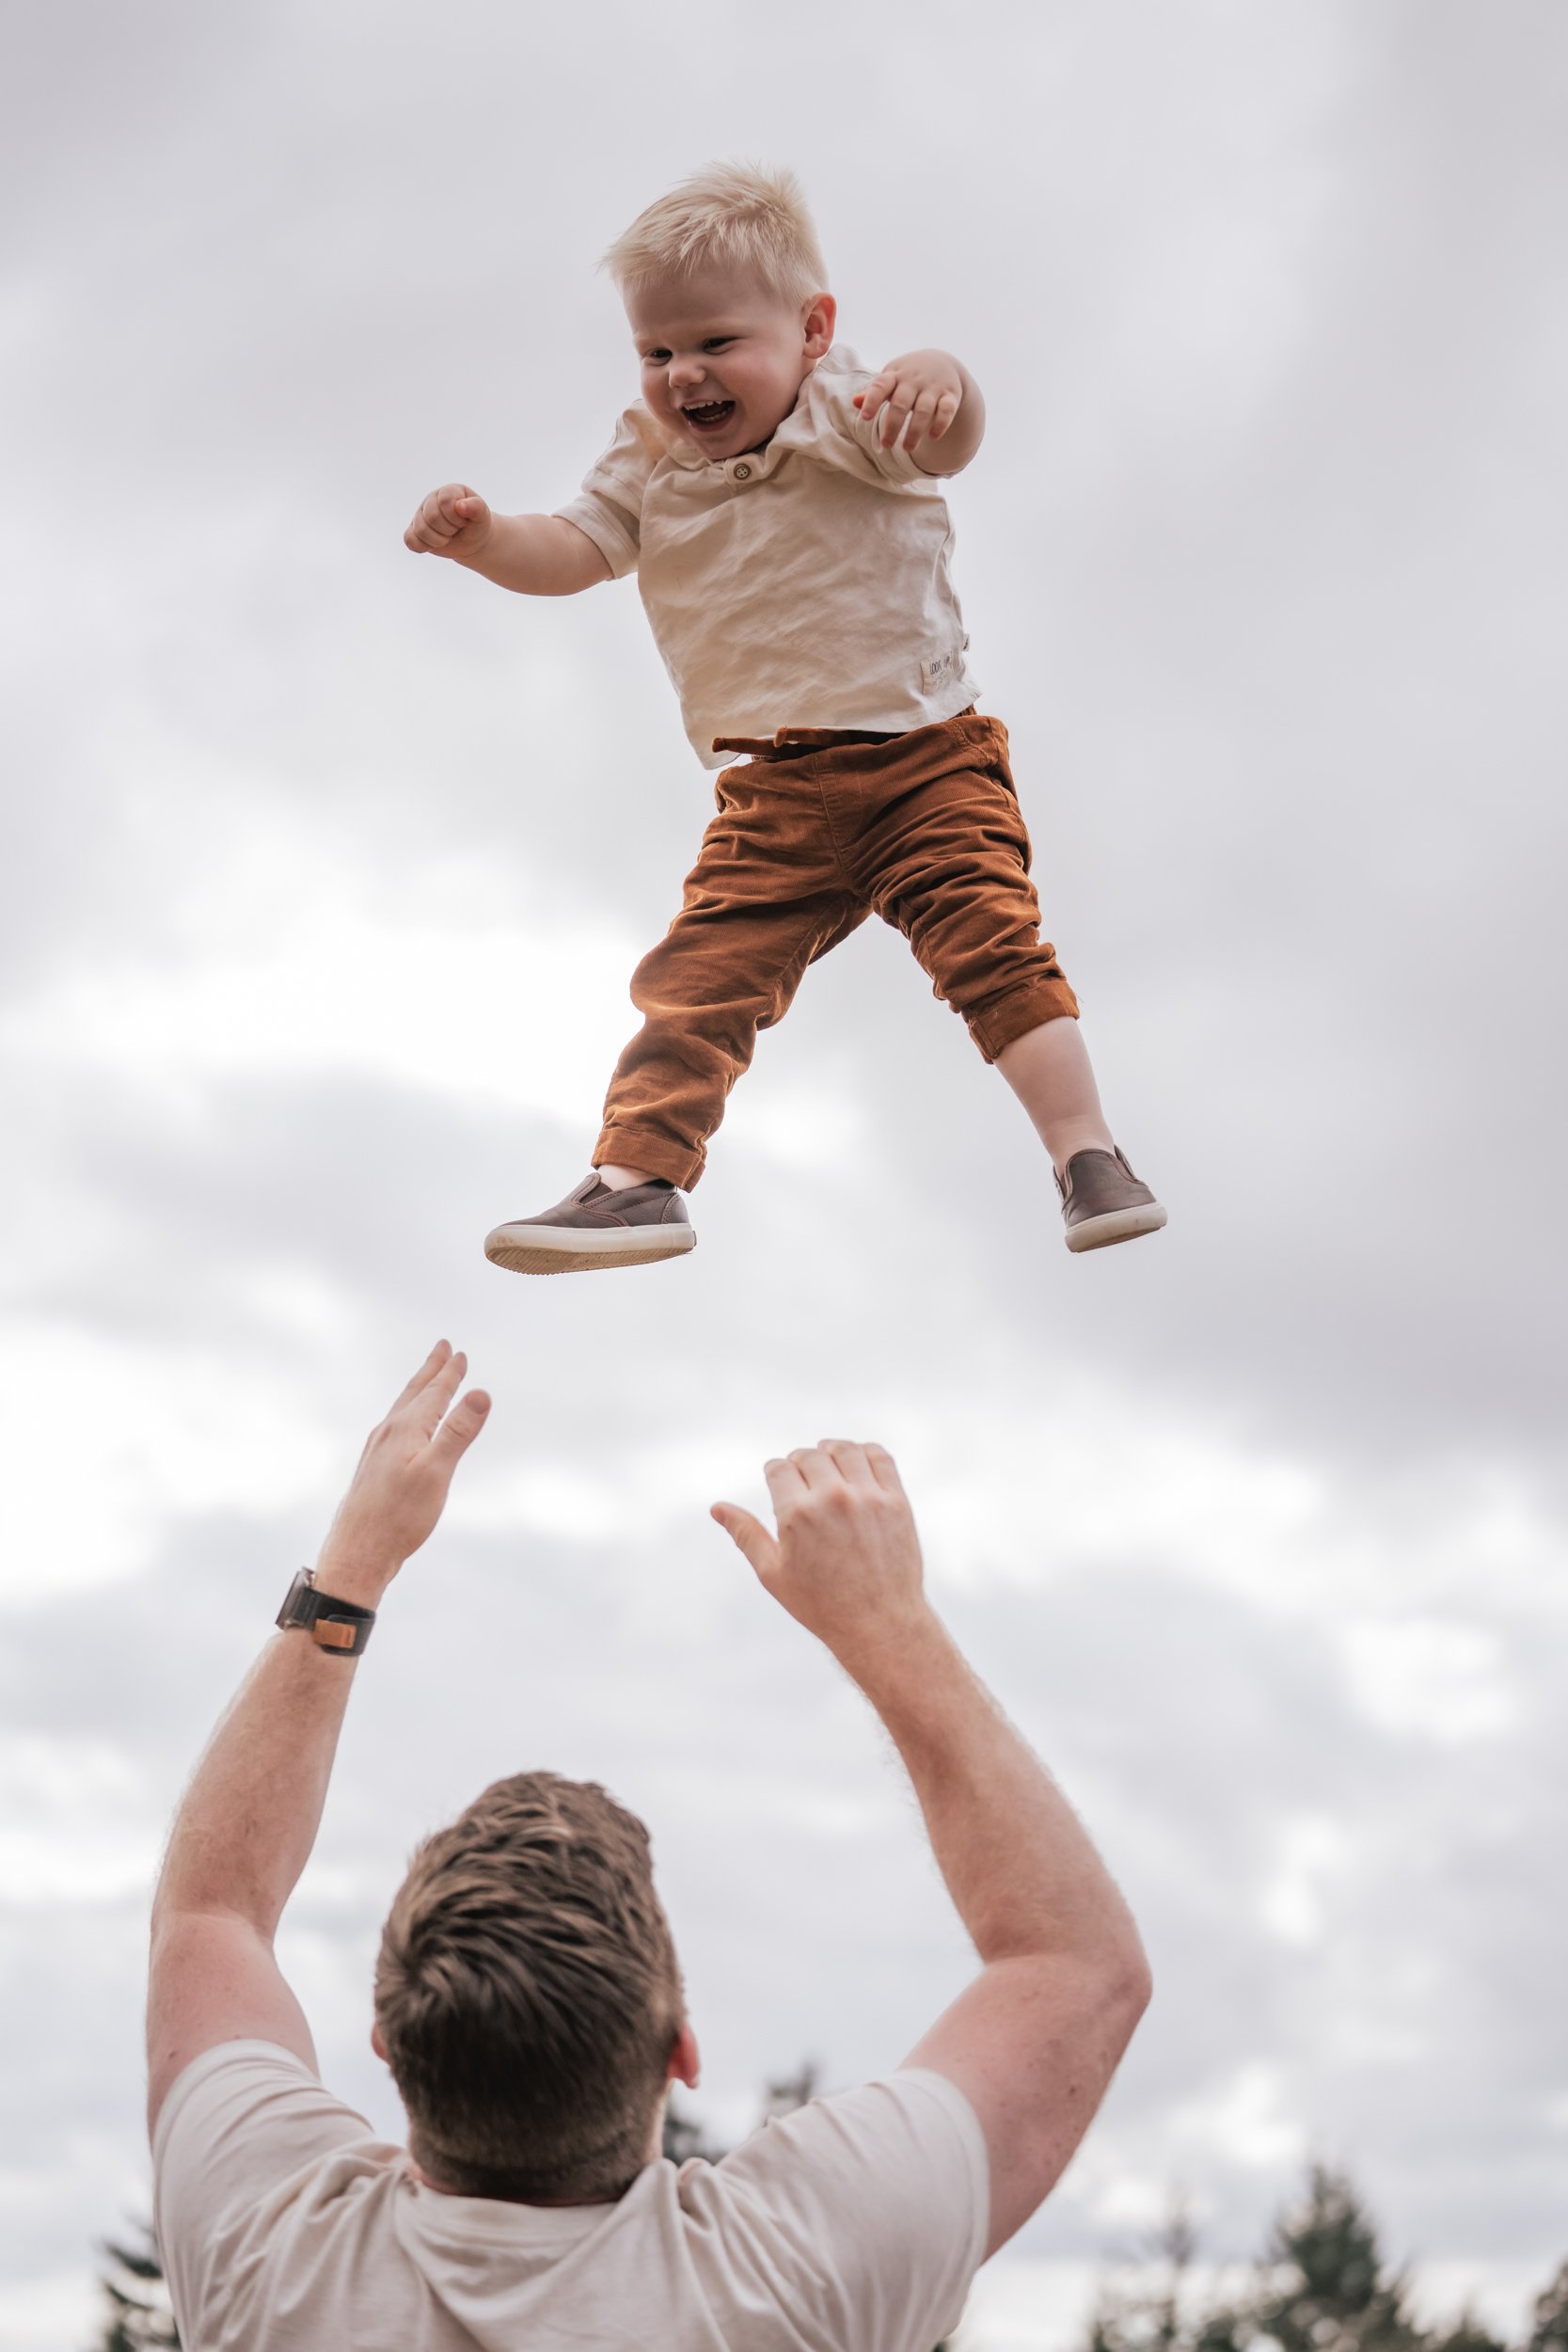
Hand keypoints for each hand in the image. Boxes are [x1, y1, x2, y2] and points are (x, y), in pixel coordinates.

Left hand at [315, 1342, 489, 1603]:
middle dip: (431, 1371)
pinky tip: (403, 1430)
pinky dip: (407, 1415)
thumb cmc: (399, 1517)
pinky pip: (394, 1428)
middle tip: (442, 1349)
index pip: (433, 1393)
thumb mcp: (437, 1473)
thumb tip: (480, 1393)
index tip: (457, 1353)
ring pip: (402, 1410)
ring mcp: (377, 1451)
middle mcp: (388, 1434)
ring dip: (418, 1392)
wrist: (357, 1553)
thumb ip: (458, 1432)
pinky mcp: (373, 1469)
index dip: (449, 1374)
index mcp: (406, 1430)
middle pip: (414, 1394)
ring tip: (425, 1383)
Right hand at [403, 482, 494, 560]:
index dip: (456, 517)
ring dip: (439, 540)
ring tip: (447, 537)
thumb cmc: (476, 524)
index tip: (464, 521)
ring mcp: (420, 515)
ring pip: (420, 530)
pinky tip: (434, 545)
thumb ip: (476, 507)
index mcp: (447, 492)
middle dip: (449, 530)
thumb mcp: (482, 516)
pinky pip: (410, 540)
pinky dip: (423, 547)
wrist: (471, 540)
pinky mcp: (414, 531)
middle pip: (431, 517)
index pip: (445, 502)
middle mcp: (431, 500)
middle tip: (456, 530)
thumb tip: (460, 506)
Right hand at [712, 1442, 928, 1662]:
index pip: (778, 1468)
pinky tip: (856, 1466)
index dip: (774, 1473)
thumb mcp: (773, 1573)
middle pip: (808, 1455)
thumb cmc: (820, 1604)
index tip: (778, 1483)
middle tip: (801, 1480)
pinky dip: (864, 1452)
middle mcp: (832, 1498)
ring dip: (830, 1451)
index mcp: (797, 1514)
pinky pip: (879, 1456)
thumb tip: (717, 1507)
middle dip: (798, 1463)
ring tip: (826, 1464)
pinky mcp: (896, 1500)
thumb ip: (745, 1534)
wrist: (879, 1623)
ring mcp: (868, 1497)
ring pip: (843, 1449)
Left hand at [853, 351, 964, 457]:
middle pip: (901, 404)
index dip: (872, 400)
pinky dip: (941, 424)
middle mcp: (914, 380)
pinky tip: (932, 437)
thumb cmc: (907, 377)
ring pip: (923, 410)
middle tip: (885, 445)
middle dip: (893, 426)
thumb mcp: (890, 379)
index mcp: (895, 375)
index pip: (881, 386)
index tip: (865, 417)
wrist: (942, 362)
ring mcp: (933, 387)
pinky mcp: (950, 395)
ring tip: (907, 448)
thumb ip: (873, 392)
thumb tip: (855, 402)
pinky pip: (947, 410)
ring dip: (915, 432)